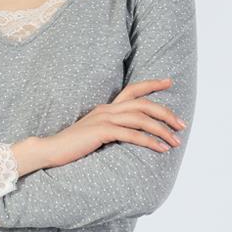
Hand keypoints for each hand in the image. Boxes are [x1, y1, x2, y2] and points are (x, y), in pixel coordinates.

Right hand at [33, 78, 186, 170]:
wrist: (49, 150)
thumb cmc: (70, 147)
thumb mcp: (93, 135)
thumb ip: (109, 131)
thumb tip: (125, 136)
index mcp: (106, 108)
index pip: (133, 90)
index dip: (153, 84)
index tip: (170, 81)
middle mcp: (108, 109)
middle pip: (144, 104)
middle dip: (166, 113)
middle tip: (182, 125)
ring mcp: (104, 119)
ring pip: (142, 119)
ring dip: (162, 130)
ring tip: (175, 141)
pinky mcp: (102, 132)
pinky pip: (132, 135)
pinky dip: (149, 141)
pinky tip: (160, 148)